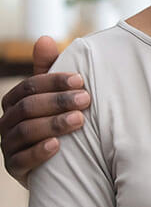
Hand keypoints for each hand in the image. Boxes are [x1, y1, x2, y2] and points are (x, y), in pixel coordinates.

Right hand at [1, 36, 89, 186]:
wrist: (62, 159)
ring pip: (25, 131)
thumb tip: (44, 38)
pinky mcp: (15, 168)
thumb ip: (49, 68)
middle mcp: (7, 122)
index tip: (81, 80)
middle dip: (58, 102)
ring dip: (53, 124)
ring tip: (79, 120)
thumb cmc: (58, 117)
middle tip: (86, 99)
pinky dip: (39, 152)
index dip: (54, 81)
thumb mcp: (55, 93)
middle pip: (28, 107)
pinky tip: (57, 146)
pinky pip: (22, 160)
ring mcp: (8, 146)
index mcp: (15, 101)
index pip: (29, 86)